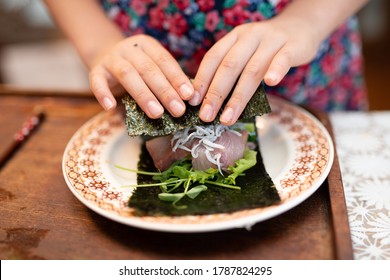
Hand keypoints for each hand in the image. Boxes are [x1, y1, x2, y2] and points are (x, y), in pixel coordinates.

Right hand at [89, 34, 193, 117]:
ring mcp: (111, 58)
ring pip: (127, 75)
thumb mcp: (152, 67)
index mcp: (147, 45)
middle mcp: (129, 49)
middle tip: (178, 110)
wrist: (105, 55)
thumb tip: (188, 99)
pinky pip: (97, 81)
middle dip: (165, 91)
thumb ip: (166, 79)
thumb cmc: (137, 67)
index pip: (165, 61)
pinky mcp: (96, 70)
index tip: (189, 96)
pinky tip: (111, 107)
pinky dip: (103, 94)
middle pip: (148, 69)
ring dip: (143, 95)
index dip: (177, 78)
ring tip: (157, 113)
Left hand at [190, 17, 319, 125]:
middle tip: (206, 116)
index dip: (201, 80)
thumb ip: (233, 71)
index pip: (213, 58)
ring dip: (238, 96)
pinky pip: (283, 58)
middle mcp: (250, 36)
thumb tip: (211, 101)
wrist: (301, 26)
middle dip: (215, 93)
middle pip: (229, 66)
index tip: (192, 102)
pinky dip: (276, 70)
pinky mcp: (293, 46)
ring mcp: (271, 40)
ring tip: (228, 117)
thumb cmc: (267, 48)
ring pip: (252, 69)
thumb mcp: (246, 53)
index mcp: (234, 38)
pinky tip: (270, 84)